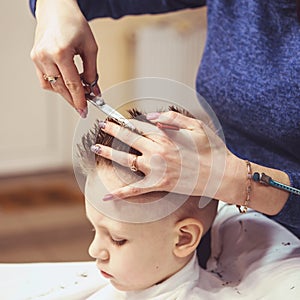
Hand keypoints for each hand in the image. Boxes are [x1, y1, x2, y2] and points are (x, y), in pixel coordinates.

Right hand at [30, 0, 99, 116]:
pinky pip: (45, 79)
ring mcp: (37, 57)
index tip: (84, 110)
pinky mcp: (35, 57)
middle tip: (83, 107)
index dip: (80, 100)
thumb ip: (92, 73)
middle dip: (73, 100)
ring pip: (52, 86)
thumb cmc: (74, 23)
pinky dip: (56, 84)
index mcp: (60, 52)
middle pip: (61, 88)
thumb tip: (94, 90)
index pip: (72, 85)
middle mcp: (45, 56)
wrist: (56, 8)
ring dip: (65, 92)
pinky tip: (66, 83)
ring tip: (78, 92)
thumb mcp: (90, 48)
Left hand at [91, 111, 231, 199]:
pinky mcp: (159, 186)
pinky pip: (136, 190)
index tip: (117, 120)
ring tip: (96, 147)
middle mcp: (157, 153)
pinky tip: (107, 196)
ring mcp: (156, 170)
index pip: (140, 127)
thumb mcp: (195, 126)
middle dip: (113, 131)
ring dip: (109, 153)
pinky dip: (121, 193)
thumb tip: (152, 117)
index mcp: (166, 137)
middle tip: (102, 126)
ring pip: (126, 160)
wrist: (220, 174)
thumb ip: (173, 118)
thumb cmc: (210, 149)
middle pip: (129, 139)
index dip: (127, 122)